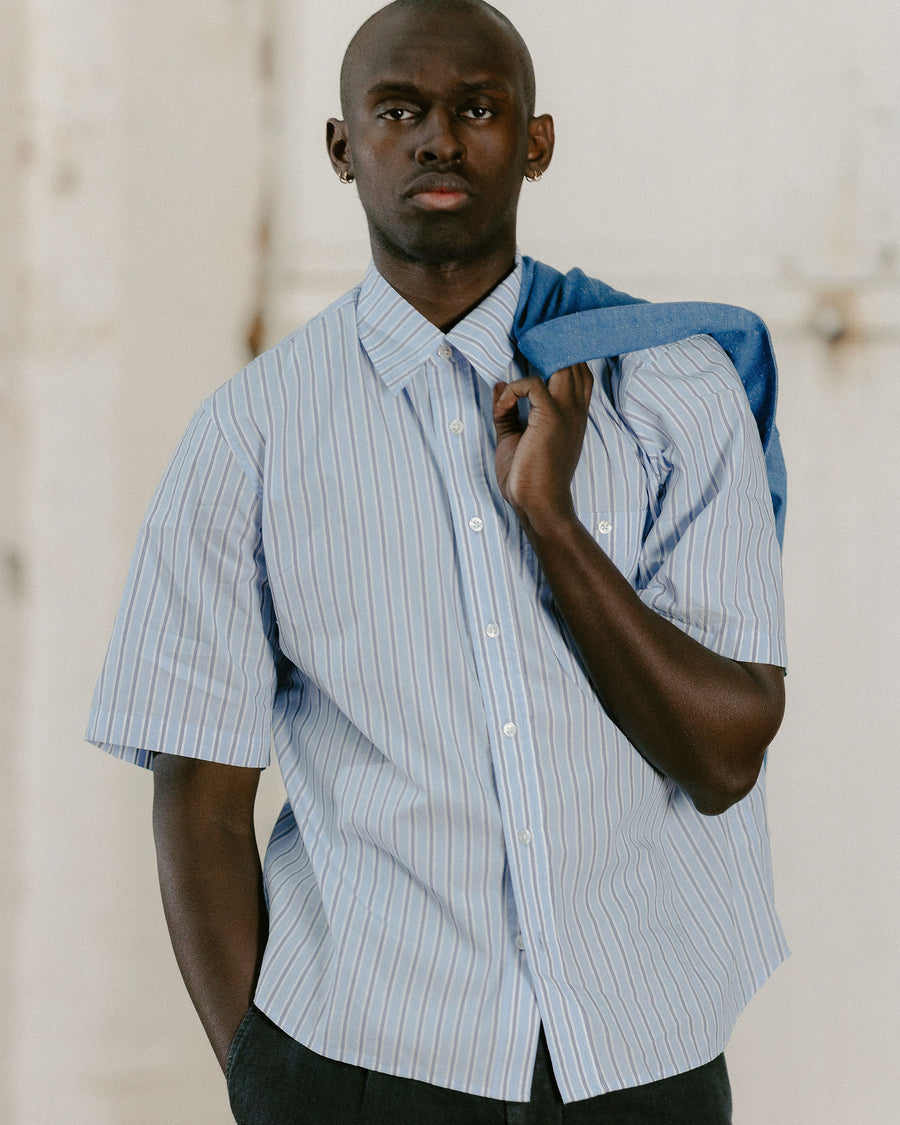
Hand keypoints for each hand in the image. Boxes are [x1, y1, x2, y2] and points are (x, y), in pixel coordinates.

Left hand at [492, 362, 592, 535]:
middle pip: (574, 359)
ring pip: (562, 363)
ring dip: (535, 361)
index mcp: (573, 414)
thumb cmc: (528, 477)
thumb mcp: (514, 437)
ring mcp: (566, 412)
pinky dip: (513, 390)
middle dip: (548, 348)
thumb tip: (499, 384)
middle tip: (520, 357)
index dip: (558, 356)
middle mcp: (575, 409)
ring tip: (515, 380)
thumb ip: (507, 411)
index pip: (579, 370)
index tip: (529, 357)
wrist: (538, 504)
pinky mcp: (551, 418)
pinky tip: (503, 408)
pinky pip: (532, 385)